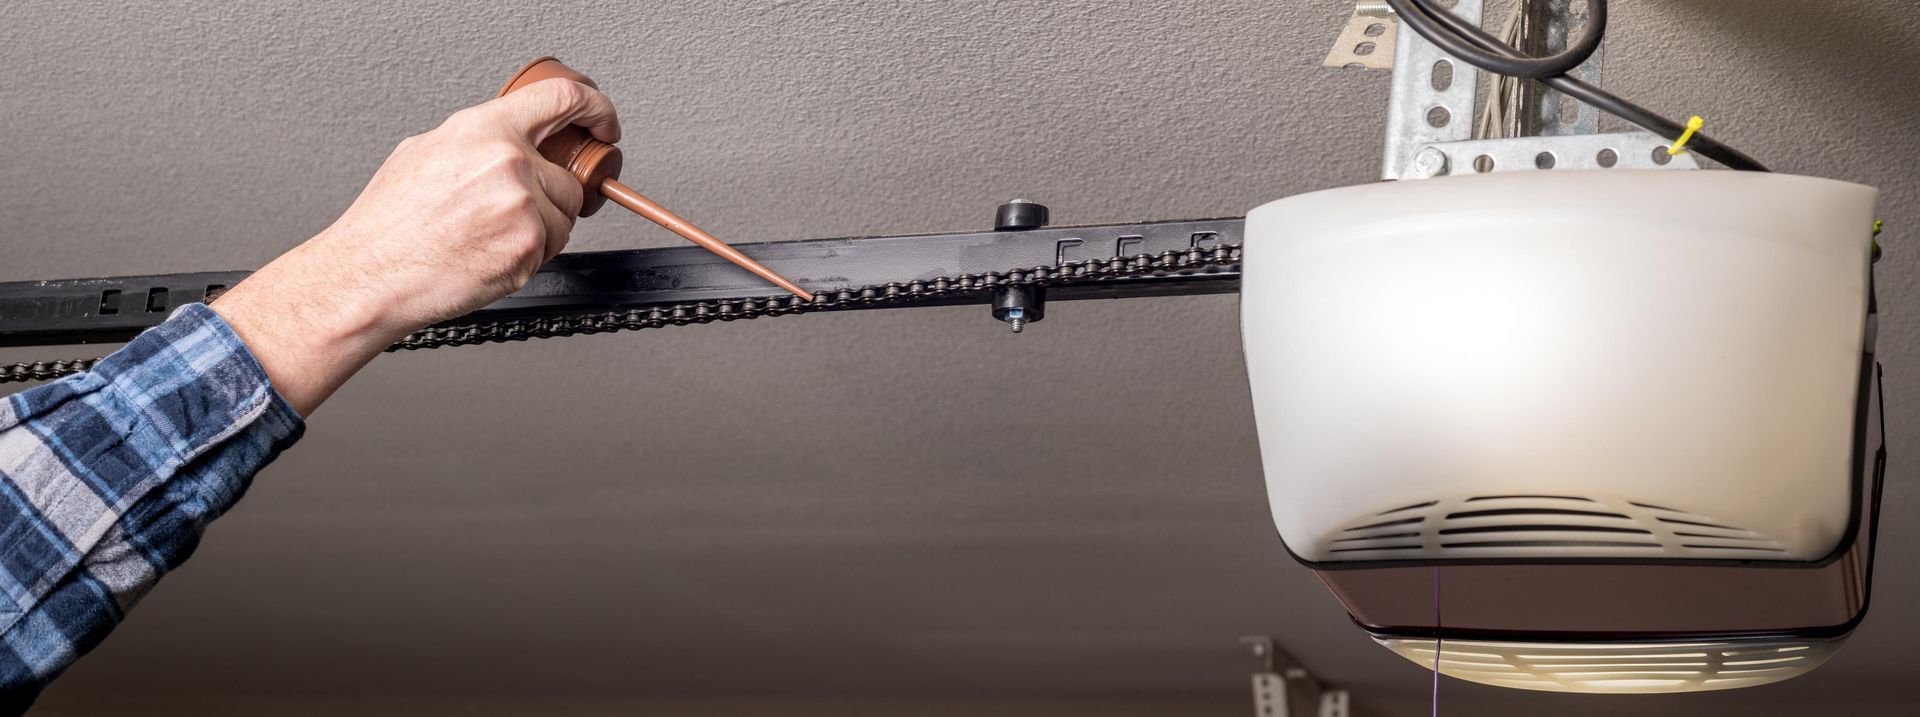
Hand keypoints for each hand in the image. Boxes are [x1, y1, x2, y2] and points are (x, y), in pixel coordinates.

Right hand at [210, 78, 621, 415]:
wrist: (372, 274)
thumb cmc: (390, 220)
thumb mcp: (427, 150)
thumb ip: (480, 138)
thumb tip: (514, 136)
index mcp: (484, 130)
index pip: (562, 99)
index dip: (594, 108)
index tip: (603, 123)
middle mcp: (509, 164)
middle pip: (568, 175)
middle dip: (549, 192)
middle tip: (509, 208)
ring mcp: (523, 209)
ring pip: (564, 215)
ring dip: (540, 226)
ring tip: (488, 233)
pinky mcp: (529, 250)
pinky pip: (552, 247)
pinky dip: (529, 253)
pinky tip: (488, 252)